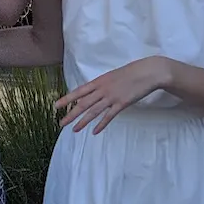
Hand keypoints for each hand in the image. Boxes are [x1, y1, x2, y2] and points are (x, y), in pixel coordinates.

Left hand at [55, 57, 172, 132]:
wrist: (147, 72)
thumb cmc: (130, 73)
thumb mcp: (112, 76)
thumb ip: (102, 85)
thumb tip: (93, 93)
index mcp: (99, 81)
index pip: (79, 91)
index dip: (67, 99)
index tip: (56, 105)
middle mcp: (102, 89)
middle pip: (83, 103)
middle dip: (71, 114)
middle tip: (61, 123)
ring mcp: (111, 97)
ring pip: (93, 111)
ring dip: (83, 121)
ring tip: (74, 130)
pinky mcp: (122, 103)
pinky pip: (109, 116)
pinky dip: (101, 124)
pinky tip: (95, 131)